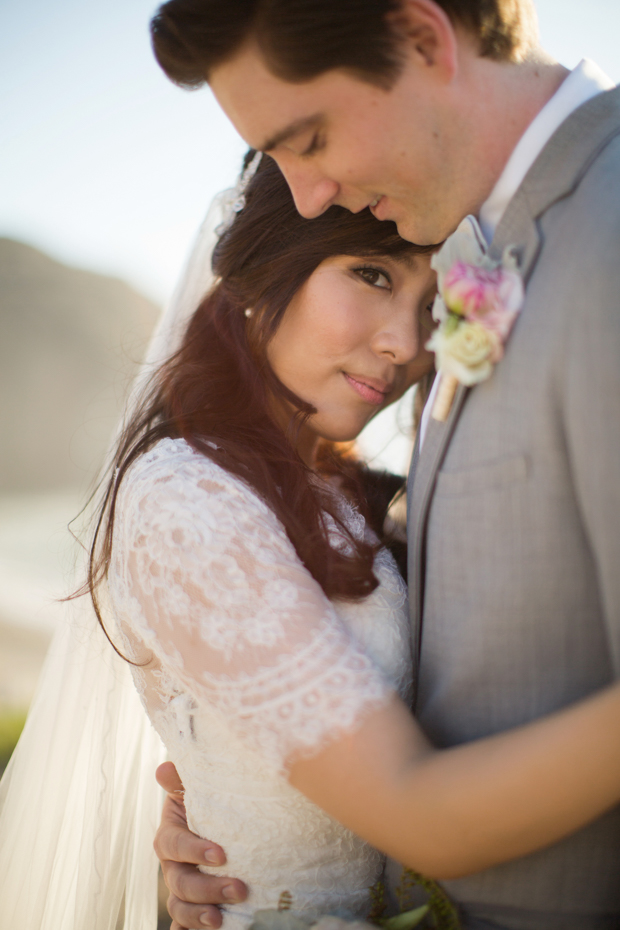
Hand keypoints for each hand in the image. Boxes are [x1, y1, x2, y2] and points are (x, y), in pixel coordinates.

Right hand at [155, 762, 247, 929]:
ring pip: (180, 908)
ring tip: (221, 920)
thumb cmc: (209, 802)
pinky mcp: (194, 907)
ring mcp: (181, 889)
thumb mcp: (196, 789)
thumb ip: (182, 780)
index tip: (222, 855)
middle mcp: (173, 866)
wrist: (221, 822)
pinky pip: (184, 926)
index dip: (193, 850)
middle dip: (207, 889)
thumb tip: (164, 768)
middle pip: (180, 883)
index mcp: (171, 836)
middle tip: (239, 888)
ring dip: (199, 916)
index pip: (174, 845)